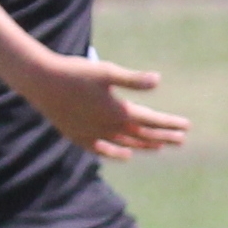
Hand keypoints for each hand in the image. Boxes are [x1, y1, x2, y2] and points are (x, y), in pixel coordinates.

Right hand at [25, 49, 190, 159]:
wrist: (41, 82)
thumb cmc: (75, 72)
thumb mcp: (107, 71)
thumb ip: (133, 79)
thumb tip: (158, 80)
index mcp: (118, 112)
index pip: (151, 121)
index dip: (170, 124)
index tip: (186, 127)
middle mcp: (108, 128)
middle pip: (142, 136)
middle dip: (164, 137)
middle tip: (182, 140)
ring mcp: (93, 135)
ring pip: (125, 144)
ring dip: (144, 145)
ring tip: (160, 146)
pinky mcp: (78, 136)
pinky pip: (102, 150)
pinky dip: (116, 153)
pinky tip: (126, 155)